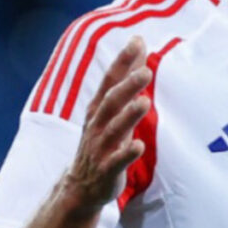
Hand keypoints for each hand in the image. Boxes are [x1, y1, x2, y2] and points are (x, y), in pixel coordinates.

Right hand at [63, 37, 151, 215]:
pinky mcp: (107, 170)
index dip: (122, 61)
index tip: (137, 41)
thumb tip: (139, 44)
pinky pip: (117, 162)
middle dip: (127, 86)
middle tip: (146, 71)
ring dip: (129, 115)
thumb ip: (127, 77)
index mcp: (99, 108)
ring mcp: (101, 147)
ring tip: (145, 102)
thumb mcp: (112, 108)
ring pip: (114, 129)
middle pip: (111, 101)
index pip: (110, 80)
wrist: (81, 185)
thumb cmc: (103, 139)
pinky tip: (139, 145)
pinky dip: (127, 154)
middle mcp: (97, 124)